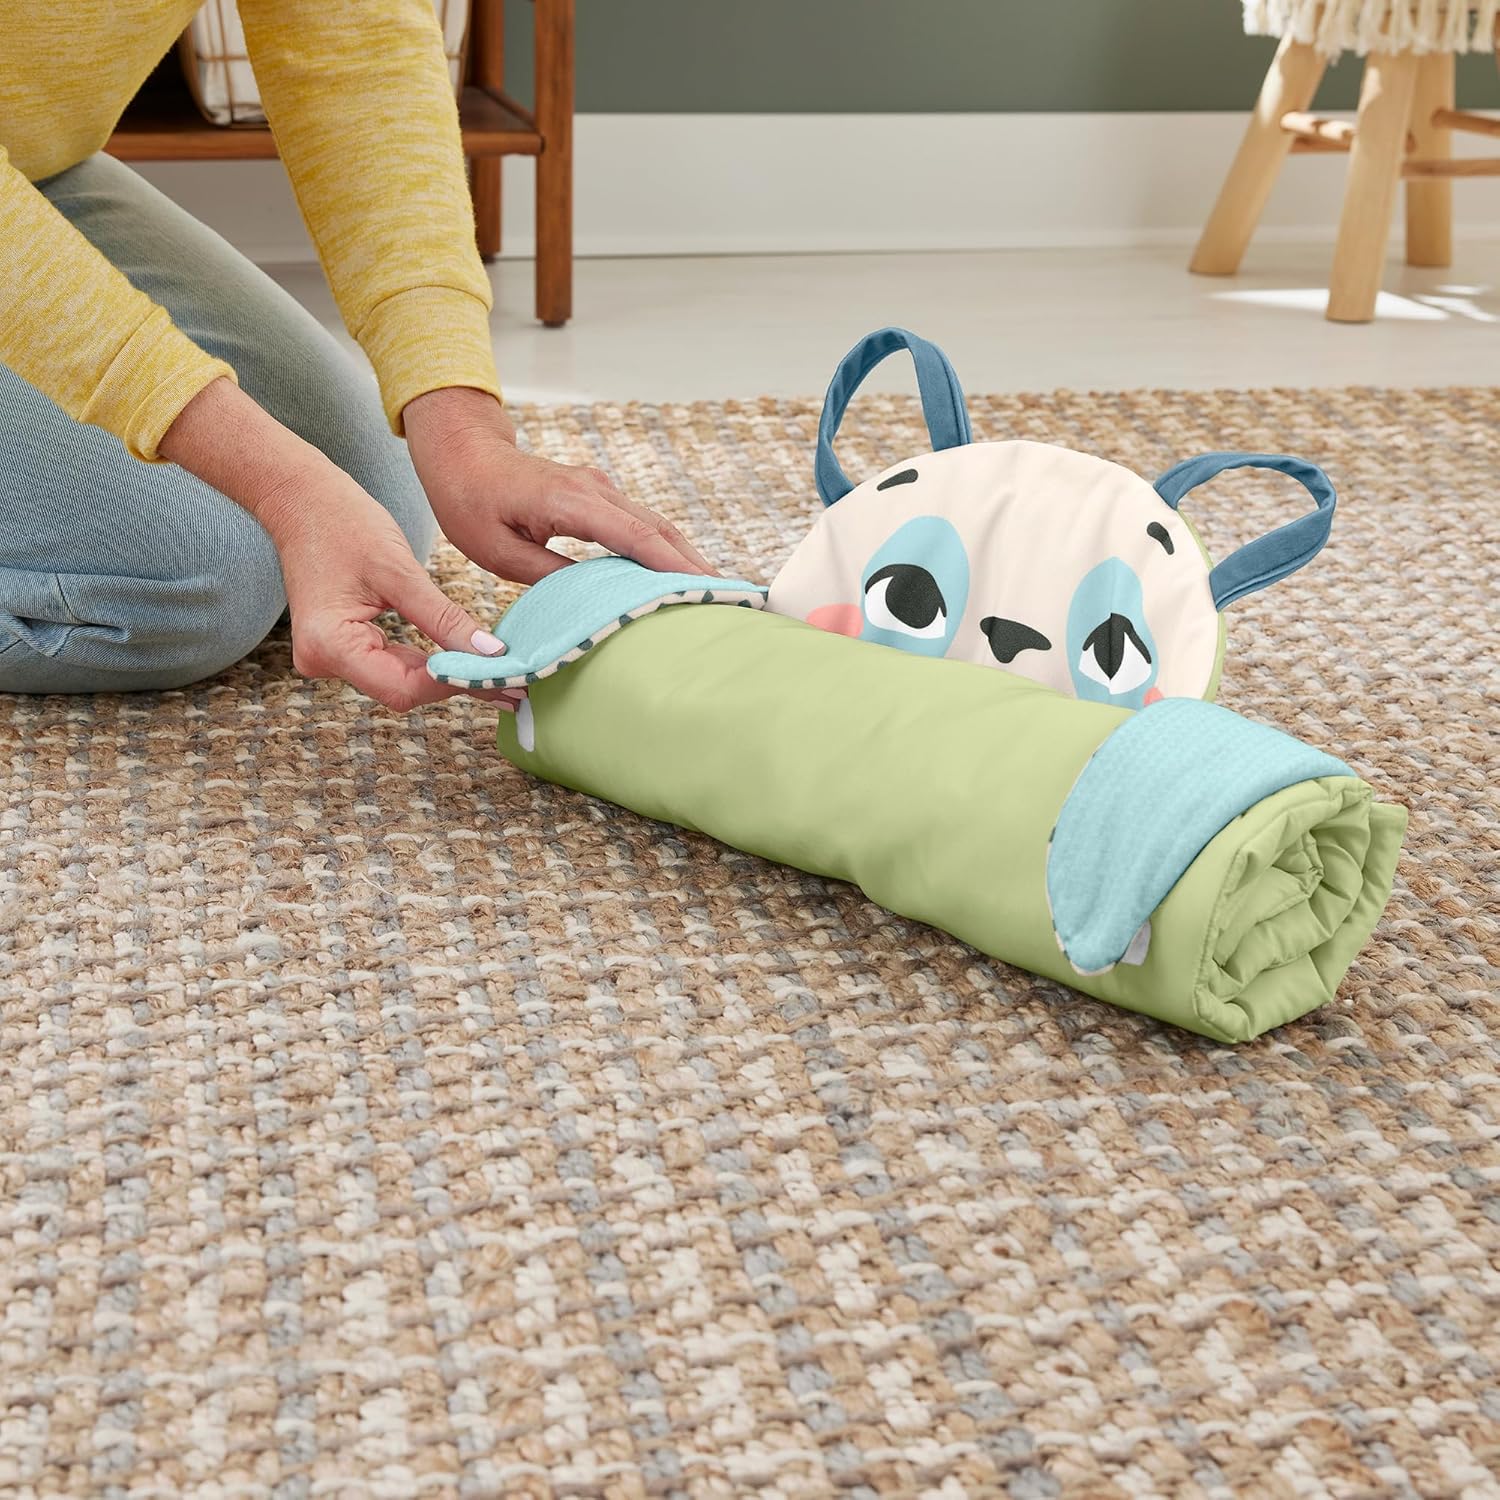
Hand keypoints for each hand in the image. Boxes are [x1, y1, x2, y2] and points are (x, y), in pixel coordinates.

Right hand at [257, 462, 526, 712]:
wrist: (301, 500)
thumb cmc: (342, 522)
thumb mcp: (399, 571)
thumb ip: (443, 617)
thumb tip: (490, 654)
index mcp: (329, 644)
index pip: (404, 686)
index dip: (456, 684)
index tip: (503, 678)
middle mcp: (324, 660)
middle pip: (403, 689)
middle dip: (459, 684)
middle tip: (516, 685)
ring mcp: (332, 657)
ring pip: (402, 682)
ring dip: (449, 677)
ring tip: (502, 677)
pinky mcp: (345, 648)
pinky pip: (394, 665)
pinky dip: (431, 664)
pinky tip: (468, 663)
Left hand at [404, 387, 716, 582]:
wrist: (461, 452)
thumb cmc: (470, 500)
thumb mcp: (498, 552)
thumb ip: (549, 575)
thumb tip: (592, 601)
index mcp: (571, 501)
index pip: (636, 537)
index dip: (674, 565)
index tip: (706, 588)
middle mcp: (594, 489)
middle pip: (658, 529)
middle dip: (695, 564)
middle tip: (729, 596)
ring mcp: (598, 488)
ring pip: (654, 524)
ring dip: (684, 556)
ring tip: (712, 589)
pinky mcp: (596, 495)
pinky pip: (638, 523)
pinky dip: (663, 547)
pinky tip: (675, 572)